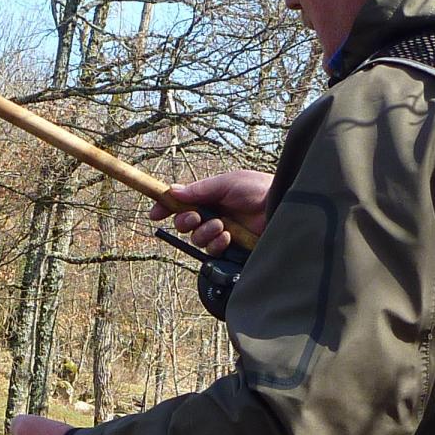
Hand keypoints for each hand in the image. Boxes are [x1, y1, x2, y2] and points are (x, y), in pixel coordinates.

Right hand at [148, 170, 272, 251]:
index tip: (155, 213)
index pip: (181, 203)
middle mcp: (213, 215)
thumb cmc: (259, 190)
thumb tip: (173, 191)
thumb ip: (200, 189)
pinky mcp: (230, 248)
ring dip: (204, 232)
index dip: (165, 208)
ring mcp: (221, 232)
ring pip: (196, 239)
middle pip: (183, 224)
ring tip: (220, 225)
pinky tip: (228, 237)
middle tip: (195, 217)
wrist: (280, 206)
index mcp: (210, 197)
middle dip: (184, 221)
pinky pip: (211, 251)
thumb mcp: (227, 183)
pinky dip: (216, 244)